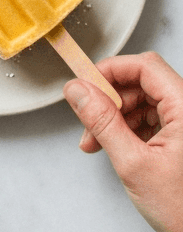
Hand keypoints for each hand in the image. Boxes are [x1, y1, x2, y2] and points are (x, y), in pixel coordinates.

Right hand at [64, 51, 182, 231]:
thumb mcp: (134, 164)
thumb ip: (103, 122)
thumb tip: (77, 91)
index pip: (145, 67)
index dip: (111, 71)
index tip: (85, 86)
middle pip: (143, 83)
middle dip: (110, 101)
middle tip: (87, 122)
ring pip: (145, 101)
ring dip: (117, 117)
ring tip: (97, 143)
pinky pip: (153, 119)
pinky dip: (130, 130)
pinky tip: (117, 148)